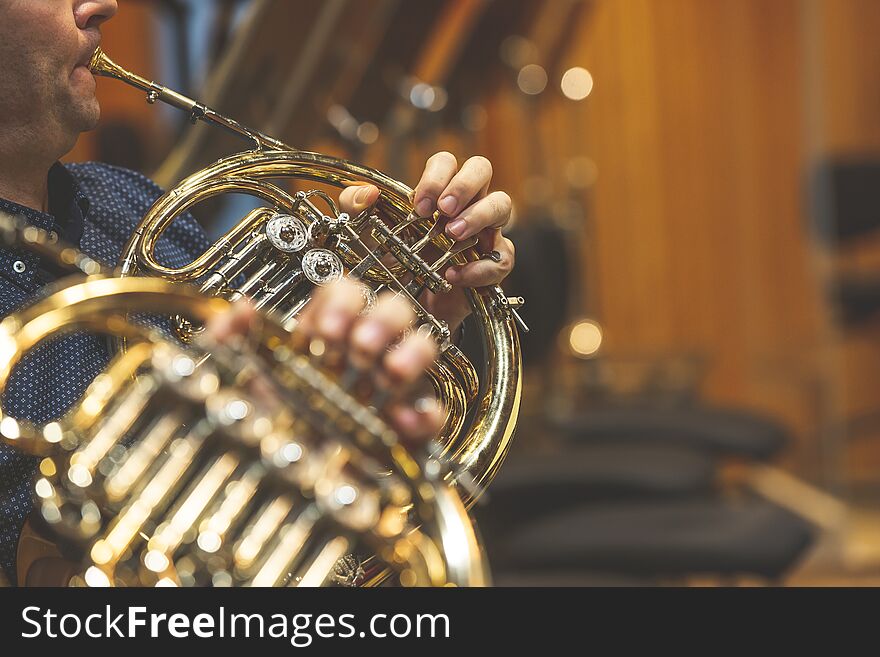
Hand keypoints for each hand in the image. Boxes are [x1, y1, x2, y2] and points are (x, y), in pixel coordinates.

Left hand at [205, 279, 444, 446]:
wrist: (276, 488)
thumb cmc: (260, 430)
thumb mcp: (231, 382)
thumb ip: (225, 342)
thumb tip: (241, 310)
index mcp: (324, 338)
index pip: (347, 293)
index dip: (342, 301)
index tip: (324, 329)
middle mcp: (362, 357)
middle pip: (393, 309)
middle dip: (380, 320)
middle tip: (358, 346)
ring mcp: (389, 388)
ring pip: (423, 347)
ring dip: (411, 352)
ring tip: (388, 373)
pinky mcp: (407, 429)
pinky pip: (432, 412)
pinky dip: (425, 413)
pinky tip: (401, 420)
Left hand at [339, 152, 514, 330]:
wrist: (407, 304)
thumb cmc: (394, 261)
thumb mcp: (365, 233)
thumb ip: (354, 206)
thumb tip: (367, 193)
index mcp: (438, 191)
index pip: (447, 162)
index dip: (436, 177)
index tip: (419, 205)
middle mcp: (466, 204)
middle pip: (481, 168)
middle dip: (464, 185)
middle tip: (444, 210)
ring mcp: (484, 231)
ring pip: (502, 204)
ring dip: (479, 215)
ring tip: (454, 234)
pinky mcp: (492, 264)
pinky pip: (501, 258)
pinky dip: (478, 267)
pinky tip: (454, 274)